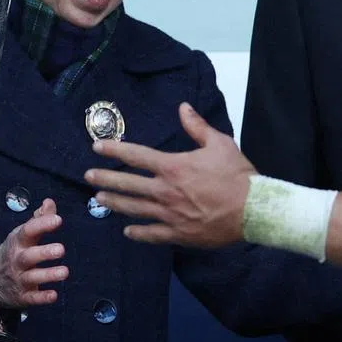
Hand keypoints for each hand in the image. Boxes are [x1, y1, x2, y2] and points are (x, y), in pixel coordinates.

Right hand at [0, 199, 68, 308]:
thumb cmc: (13, 253)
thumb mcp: (22, 235)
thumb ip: (38, 219)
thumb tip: (49, 202)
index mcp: (17, 242)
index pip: (28, 231)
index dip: (42, 224)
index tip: (58, 219)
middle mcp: (16, 260)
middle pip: (28, 256)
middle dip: (44, 253)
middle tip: (61, 249)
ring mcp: (18, 279)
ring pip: (32, 277)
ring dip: (48, 275)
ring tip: (65, 272)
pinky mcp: (22, 296)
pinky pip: (31, 298)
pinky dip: (42, 297)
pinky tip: (54, 295)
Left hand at [85, 103, 254, 247]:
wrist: (253, 210)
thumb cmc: (237, 176)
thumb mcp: (220, 143)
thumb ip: (197, 126)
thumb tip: (183, 107)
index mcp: (173, 167)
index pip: (136, 156)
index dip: (114, 150)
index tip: (97, 148)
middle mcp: (165, 191)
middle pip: (127, 184)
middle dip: (105, 179)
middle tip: (88, 177)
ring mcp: (169, 214)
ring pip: (134, 208)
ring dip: (115, 203)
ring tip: (100, 199)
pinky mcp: (178, 233)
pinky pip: (152, 234)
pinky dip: (138, 233)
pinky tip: (127, 231)